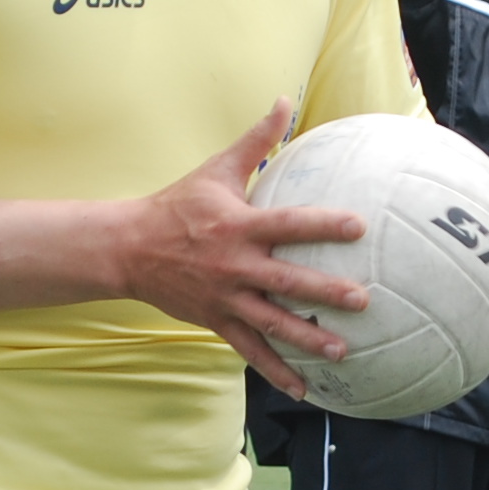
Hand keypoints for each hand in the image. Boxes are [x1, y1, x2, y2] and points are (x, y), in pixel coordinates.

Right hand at [119, 102, 371, 392]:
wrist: (128, 249)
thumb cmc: (178, 205)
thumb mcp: (216, 169)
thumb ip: (256, 140)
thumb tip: (285, 100)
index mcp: (238, 227)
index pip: (288, 225)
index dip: (322, 225)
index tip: (358, 227)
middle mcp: (234, 266)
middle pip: (286, 282)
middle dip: (324, 293)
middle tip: (361, 300)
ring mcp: (225, 298)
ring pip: (272, 323)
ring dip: (306, 339)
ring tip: (341, 351)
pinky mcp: (216, 322)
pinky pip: (250, 350)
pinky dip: (275, 370)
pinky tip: (303, 389)